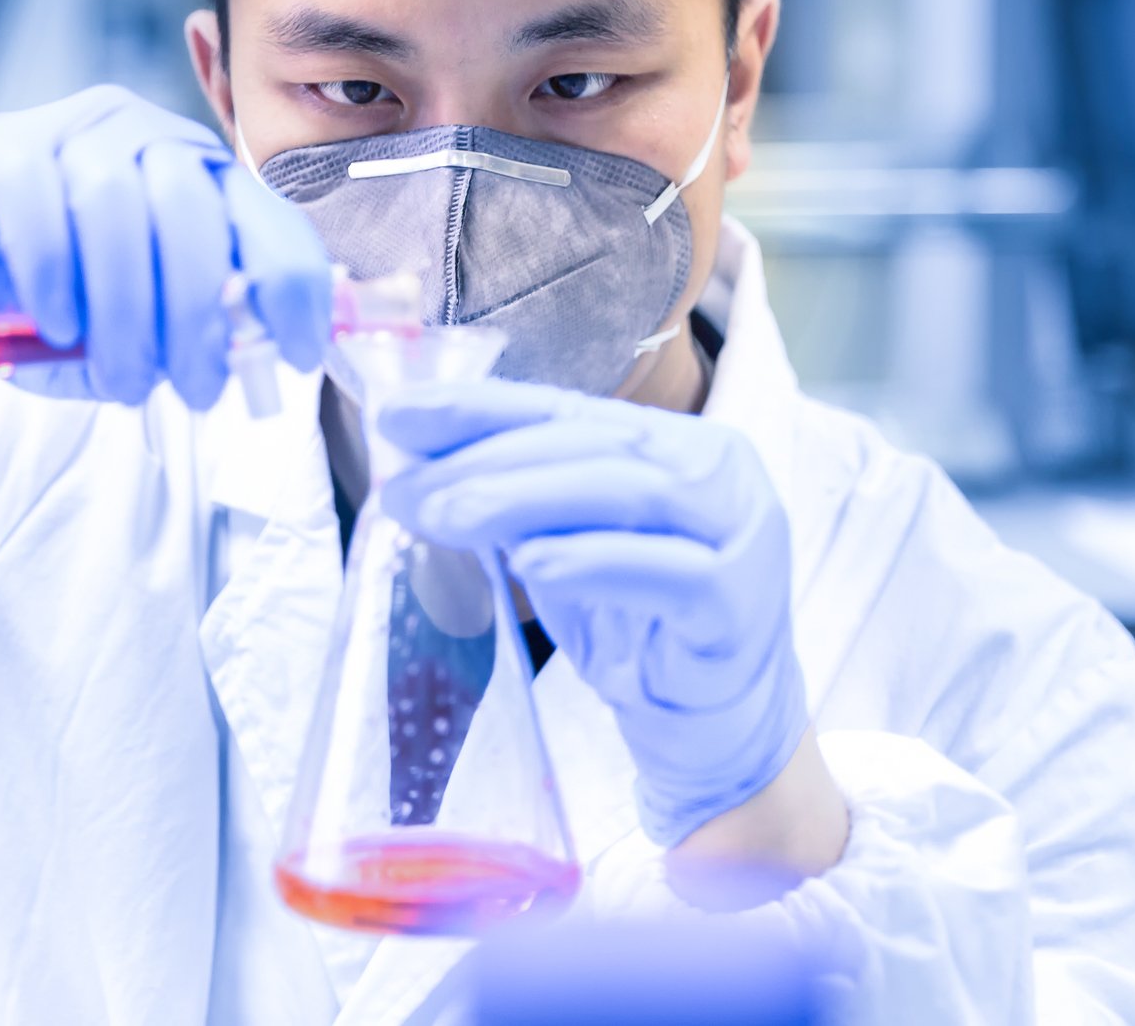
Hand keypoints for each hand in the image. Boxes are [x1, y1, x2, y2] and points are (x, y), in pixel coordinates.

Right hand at [0, 85, 331, 406]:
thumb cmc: (52, 293)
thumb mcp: (135, 319)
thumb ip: (185, 330)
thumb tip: (239, 361)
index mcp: (198, 175)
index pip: (266, 213)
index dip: (292, 283)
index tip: (296, 352)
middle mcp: (144, 137)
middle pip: (192, 210)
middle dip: (201, 313)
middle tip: (195, 389)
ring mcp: (67, 132)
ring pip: (116, 207)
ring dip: (128, 309)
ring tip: (123, 378)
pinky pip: (33, 199)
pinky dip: (52, 272)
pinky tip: (59, 324)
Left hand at [375, 379, 805, 846]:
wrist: (711, 726)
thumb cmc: (637, 625)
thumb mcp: (567, 548)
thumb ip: (515, 501)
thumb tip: (411, 466)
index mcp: (675, 442)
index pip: (564, 411)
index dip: (479, 408)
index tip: (397, 416)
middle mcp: (716, 472)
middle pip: (591, 445)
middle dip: (487, 461)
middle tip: (407, 488)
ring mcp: (737, 533)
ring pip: (628, 492)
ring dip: (525, 500)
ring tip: (448, 517)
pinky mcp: (737, 603)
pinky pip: (666, 571)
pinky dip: (594, 562)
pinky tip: (532, 565)